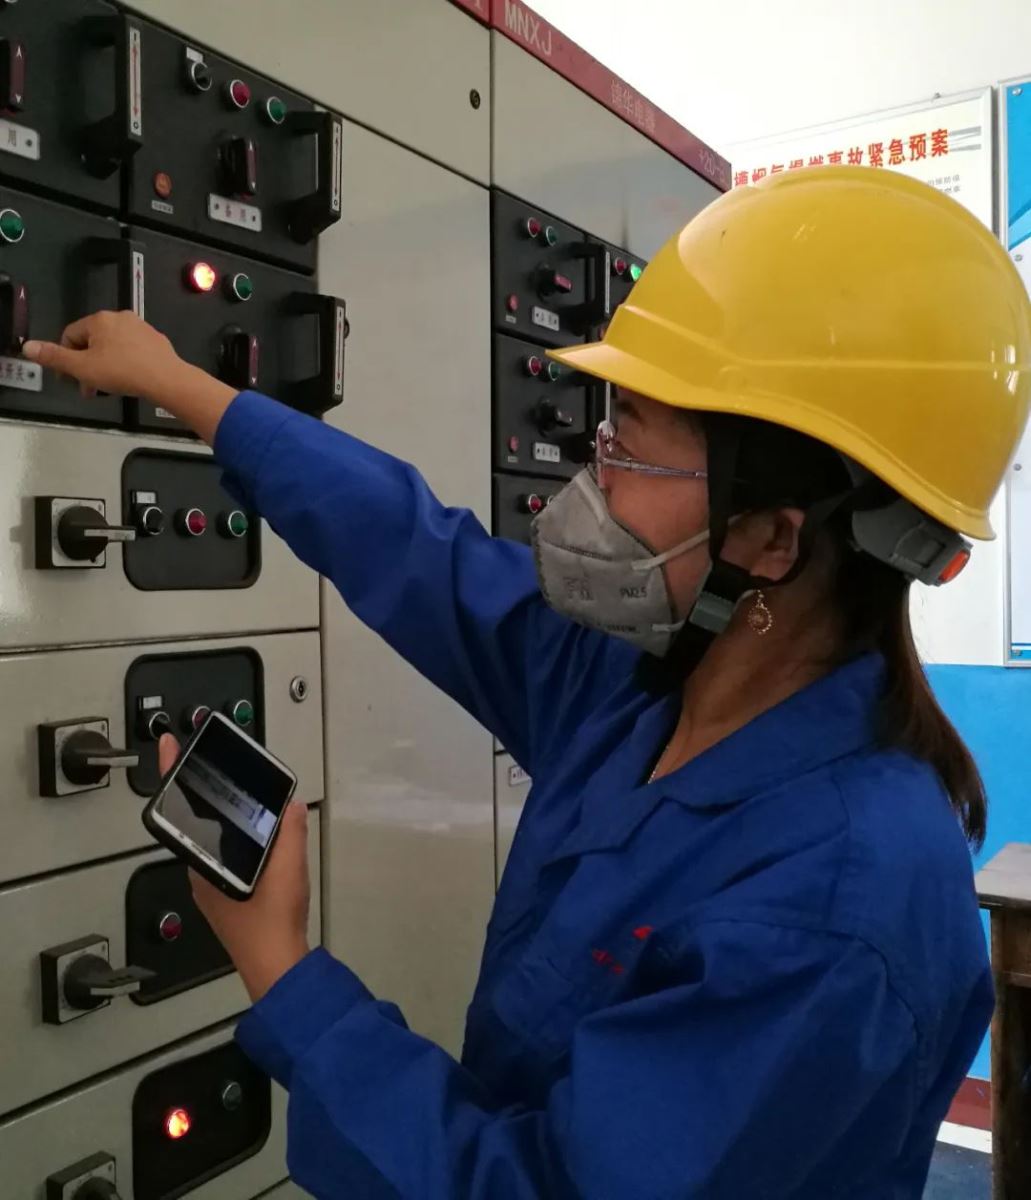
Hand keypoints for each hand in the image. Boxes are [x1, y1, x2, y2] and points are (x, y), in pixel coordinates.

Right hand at [23, 311, 236, 444]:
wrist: (167, 379)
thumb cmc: (122, 372)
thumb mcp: (83, 368)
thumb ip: (55, 357)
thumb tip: (29, 347)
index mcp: (99, 320)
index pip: (70, 336)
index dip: (65, 359)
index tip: (69, 380)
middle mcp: (120, 317)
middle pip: (92, 342)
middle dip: (86, 366)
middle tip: (88, 389)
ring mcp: (141, 327)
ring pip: (113, 347)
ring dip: (104, 366)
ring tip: (107, 388)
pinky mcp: (156, 340)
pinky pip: (132, 351)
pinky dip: (125, 364)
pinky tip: (129, 380)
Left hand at [159, 734, 311, 1002]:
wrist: (278, 967)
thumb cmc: (273, 922)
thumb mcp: (288, 868)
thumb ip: (290, 832)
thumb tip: (291, 806)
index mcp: (204, 865)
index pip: (183, 811)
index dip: (174, 774)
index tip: (169, 745)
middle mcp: (201, 876)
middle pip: (199, 824)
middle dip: (210, 797)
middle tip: (220, 768)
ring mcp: (213, 890)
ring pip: (214, 844)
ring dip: (227, 821)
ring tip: (246, 798)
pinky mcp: (228, 901)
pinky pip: (227, 860)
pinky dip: (239, 843)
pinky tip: (262, 842)